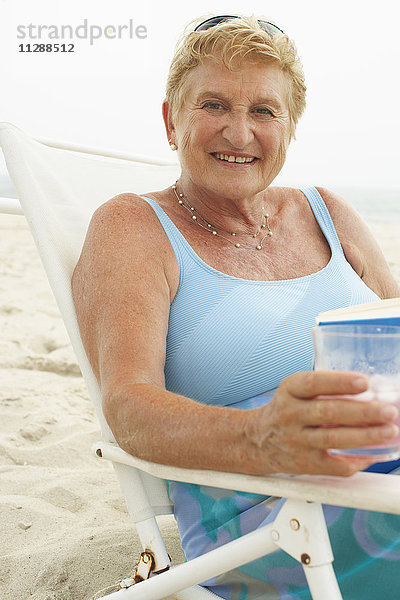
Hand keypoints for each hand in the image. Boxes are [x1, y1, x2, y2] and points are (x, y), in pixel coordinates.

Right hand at [247, 370, 398, 476]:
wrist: (256, 440)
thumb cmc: (286, 411)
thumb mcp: (294, 391)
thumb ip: (323, 389)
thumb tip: (370, 391)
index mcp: (290, 390)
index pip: (313, 383)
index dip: (340, 382)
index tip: (364, 382)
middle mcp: (290, 414)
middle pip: (329, 413)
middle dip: (363, 412)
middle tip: (388, 411)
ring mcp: (297, 440)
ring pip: (335, 439)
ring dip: (366, 436)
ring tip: (388, 431)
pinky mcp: (304, 463)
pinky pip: (335, 465)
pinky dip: (356, 462)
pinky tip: (371, 455)